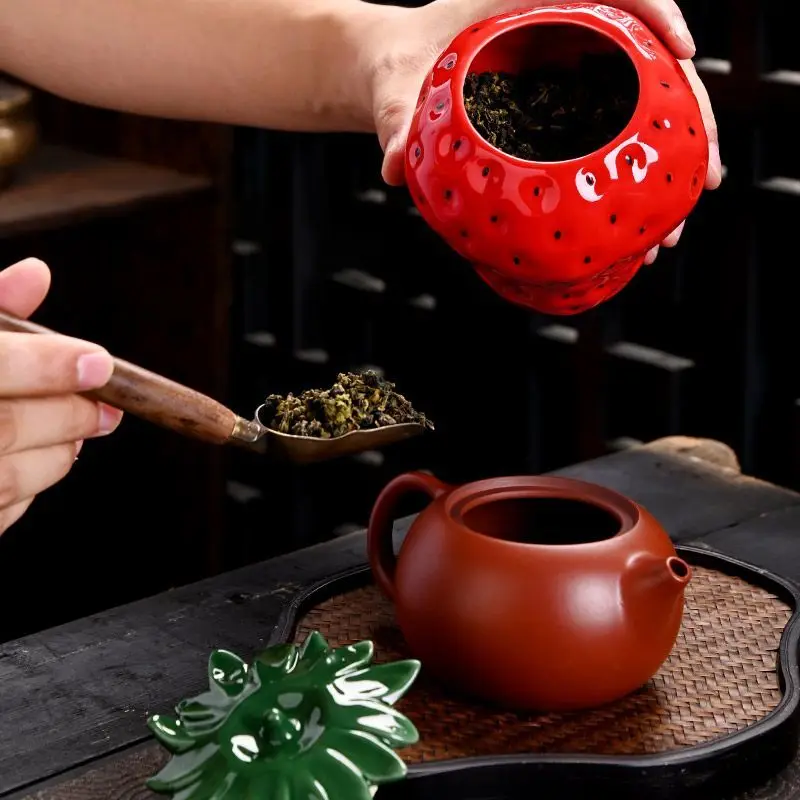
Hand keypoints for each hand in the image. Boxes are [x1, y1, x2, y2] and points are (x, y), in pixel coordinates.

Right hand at [0, 258, 122, 535]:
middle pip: (4, 427)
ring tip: (79, 433)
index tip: (99, 362)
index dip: (49, 366)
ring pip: (3, 479)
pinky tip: (37, 464)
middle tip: (106, 406)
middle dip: (69, 416)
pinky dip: (24, 492)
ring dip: (57, 456)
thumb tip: (36, 275)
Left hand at [367, 0, 721, 263]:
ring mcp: (570, 77)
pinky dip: (628, 178)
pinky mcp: (565, 111)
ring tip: (670, 230)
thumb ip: (396, 121)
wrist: (396, 76)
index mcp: (531, 5)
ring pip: (638, 112)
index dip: (657, 14)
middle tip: (702, 182)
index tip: (682, 52)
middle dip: (687, 121)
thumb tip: (393, 168)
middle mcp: (563, 38)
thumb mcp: (396, 88)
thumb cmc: (397, 67)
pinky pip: (610, 139)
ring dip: (664, 168)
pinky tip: (636, 226)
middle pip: (648, 66)